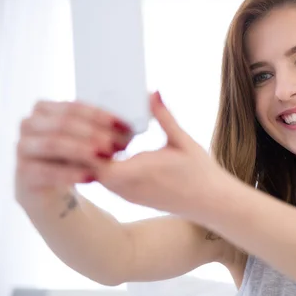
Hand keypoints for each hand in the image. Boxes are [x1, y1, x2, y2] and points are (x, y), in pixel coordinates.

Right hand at [15, 100, 133, 205]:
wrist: (53, 187)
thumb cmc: (75, 155)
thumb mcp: (88, 138)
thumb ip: (106, 126)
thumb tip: (137, 119)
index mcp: (45, 108)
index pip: (74, 106)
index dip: (101, 116)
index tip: (126, 127)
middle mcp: (29, 124)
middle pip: (63, 123)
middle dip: (93, 134)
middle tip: (118, 145)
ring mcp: (23, 148)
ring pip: (52, 144)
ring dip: (83, 151)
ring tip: (106, 159)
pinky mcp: (23, 173)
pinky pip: (46, 171)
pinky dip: (71, 174)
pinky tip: (92, 177)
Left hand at [96, 92, 229, 215]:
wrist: (210, 203)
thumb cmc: (200, 172)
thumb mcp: (183, 140)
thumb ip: (164, 117)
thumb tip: (152, 92)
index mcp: (138, 171)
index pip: (96, 160)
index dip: (87, 143)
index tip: (90, 122)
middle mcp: (127, 187)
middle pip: (89, 167)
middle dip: (85, 146)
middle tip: (85, 122)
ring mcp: (127, 195)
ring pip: (95, 175)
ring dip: (93, 156)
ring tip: (93, 133)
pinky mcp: (130, 197)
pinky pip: (106, 181)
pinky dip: (102, 165)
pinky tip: (108, 149)